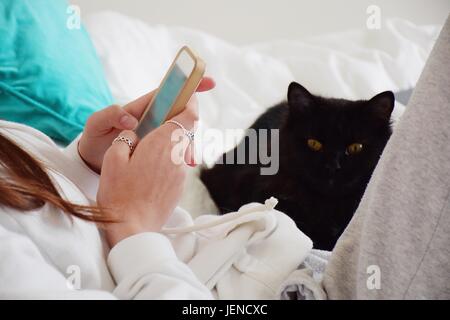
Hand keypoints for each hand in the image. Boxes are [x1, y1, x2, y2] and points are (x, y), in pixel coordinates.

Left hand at [78, 77, 214, 172]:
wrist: (92, 162)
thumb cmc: (94, 139)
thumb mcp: (96, 124)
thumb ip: (110, 115)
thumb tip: (131, 118)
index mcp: (142, 107)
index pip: (169, 92)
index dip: (189, 85)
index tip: (209, 82)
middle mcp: (154, 118)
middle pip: (181, 114)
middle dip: (192, 125)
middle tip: (190, 142)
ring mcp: (157, 133)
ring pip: (181, 132)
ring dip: (189, 143)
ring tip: (188, 160)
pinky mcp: (157, 147)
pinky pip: (175, 146)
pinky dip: (183, 153)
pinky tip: (184, 165)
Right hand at [97, 97, 199, 246]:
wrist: (132, 229)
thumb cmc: (119, 194)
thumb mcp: (113, 158)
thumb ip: (128, 138)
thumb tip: (136, 133)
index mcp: (163, 143)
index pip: (189, 115)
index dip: (191, 101)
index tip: (189, 94)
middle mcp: (178, 156)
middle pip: (187, 131)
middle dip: (177, 122)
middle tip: (159, 122)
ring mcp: (181, 173)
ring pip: (183, 148)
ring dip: (172, 143)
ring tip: (150, 149)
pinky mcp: (180, 187)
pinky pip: (178, 165)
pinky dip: (169, 159)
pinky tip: (151, 169)